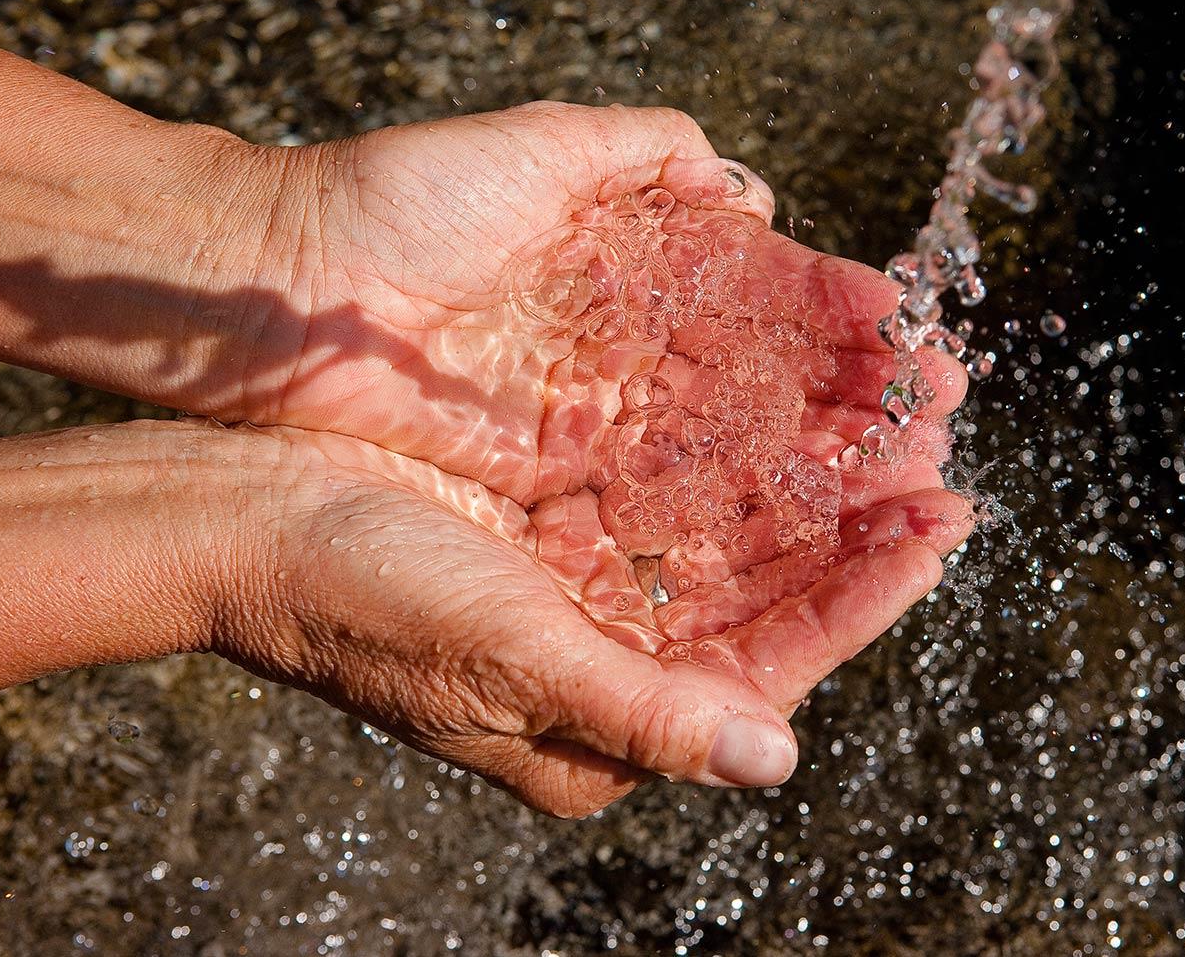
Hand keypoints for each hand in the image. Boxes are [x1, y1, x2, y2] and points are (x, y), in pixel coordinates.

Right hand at [0, 420, 970, 817]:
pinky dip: (741, 466)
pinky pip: (678, 505)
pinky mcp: (564, 536)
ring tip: (896, 437)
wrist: (241, 515)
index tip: (939, 533)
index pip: (765, 673)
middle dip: (856, 541)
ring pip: (734, 550)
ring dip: (813, 496)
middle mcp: (607, 672)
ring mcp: (588, 600)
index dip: (859, 604)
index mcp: (599, 732)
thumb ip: (644, 713)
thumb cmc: (357, 601)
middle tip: (944, 471)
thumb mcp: (505, 661)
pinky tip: (795, 422)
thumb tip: (772, 763)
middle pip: (764, 608)